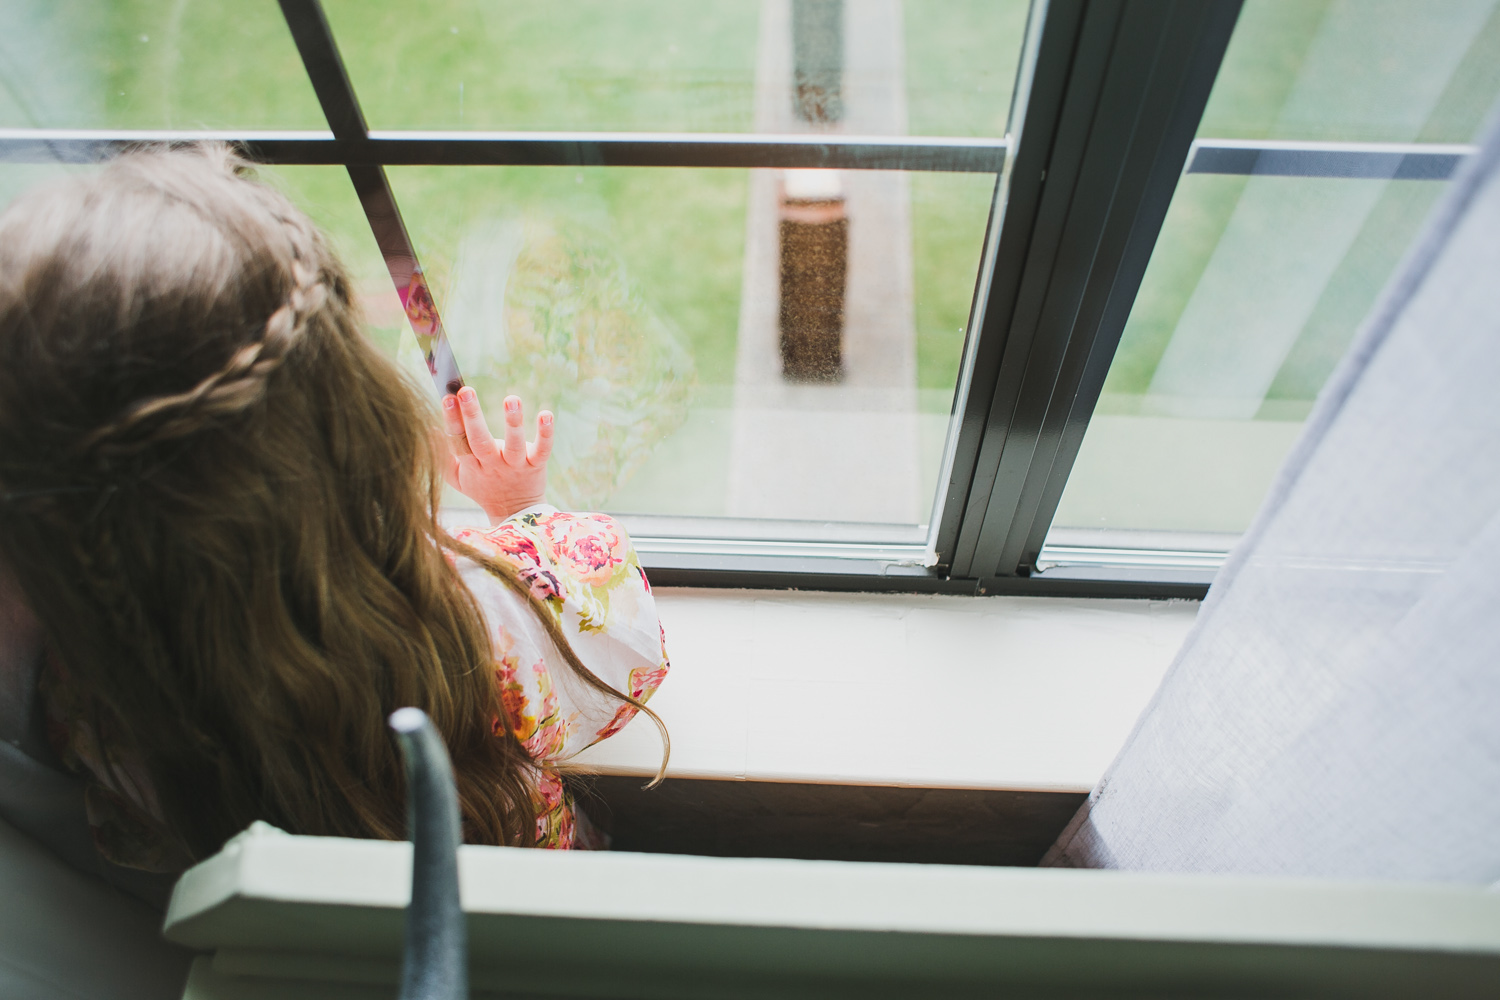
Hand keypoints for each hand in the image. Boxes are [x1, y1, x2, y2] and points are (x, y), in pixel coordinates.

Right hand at [441, 387, 552, 523]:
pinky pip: (542, 450)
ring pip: (514, 445)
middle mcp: (493, 465)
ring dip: (512, 421)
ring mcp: (515, 466)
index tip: (447, 397)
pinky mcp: (536, 466)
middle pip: (480, 441)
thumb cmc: (483, 488)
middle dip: (472, 415)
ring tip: (511, 399)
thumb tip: (430, 428)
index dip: (451, 420)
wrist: (515, 514)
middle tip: (465, 391)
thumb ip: (444, 456)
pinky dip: (545, 433)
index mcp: (472, 466)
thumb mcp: (458, 478)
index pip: (458, 441)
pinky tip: (546, 414)